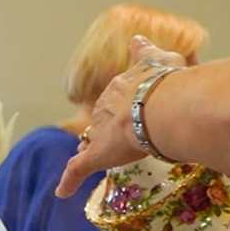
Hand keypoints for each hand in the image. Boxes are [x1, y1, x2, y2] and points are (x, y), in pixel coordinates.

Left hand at [56, 36, 185, 197]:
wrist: (161, 105)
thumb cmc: (168, 83)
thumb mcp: (161, 60)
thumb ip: (146, 52)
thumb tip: (136, 39)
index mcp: (122, 86)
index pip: (116, 96)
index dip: (117, 105)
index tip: (118, 109)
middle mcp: (106, 107)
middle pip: (103, 118)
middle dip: (106, 126)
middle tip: (113, 136)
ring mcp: (99, 132)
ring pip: (90, 141)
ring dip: (89, 148)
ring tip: (86, 155)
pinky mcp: (95, 156)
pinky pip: (77, 170)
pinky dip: (69, 180)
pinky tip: (62, 191)